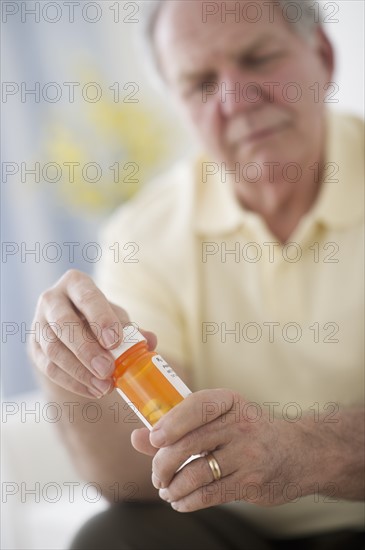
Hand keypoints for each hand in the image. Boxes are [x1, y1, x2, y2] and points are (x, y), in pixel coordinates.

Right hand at [28, 269, 156, 397]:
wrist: (73, 327)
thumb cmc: (99, 317)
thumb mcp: (116, 316)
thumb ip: (132, 329)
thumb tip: (150, 340)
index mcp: (76, 283)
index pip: (87, 297)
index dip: (101, 319)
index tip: (115, 341)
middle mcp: (52, 299)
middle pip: (64, 324)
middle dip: (87, 350)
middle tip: (108, 369)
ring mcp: (38, 323)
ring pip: (53, 349)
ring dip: (79, 371)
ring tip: (104, 386)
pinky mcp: (34, 347)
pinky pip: (48, 368)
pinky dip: (72, 382)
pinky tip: (92, 390)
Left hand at [131, 389, 315, 511]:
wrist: (299, 453)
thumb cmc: (248, 432)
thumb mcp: (220, 420)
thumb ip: (177, 428)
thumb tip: (137, 438)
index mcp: (229, 401)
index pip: (195, 406)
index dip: (170, 423)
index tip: (153, 439)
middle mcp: (240, 424)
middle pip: (188, 444)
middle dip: (163, 464)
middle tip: (156, 475)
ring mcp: (248, 454)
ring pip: (196, 473)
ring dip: (173, 486)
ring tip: (166, 489)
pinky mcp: (252, 482)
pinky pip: (209, 494)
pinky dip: (187, 501)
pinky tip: (180, 501)